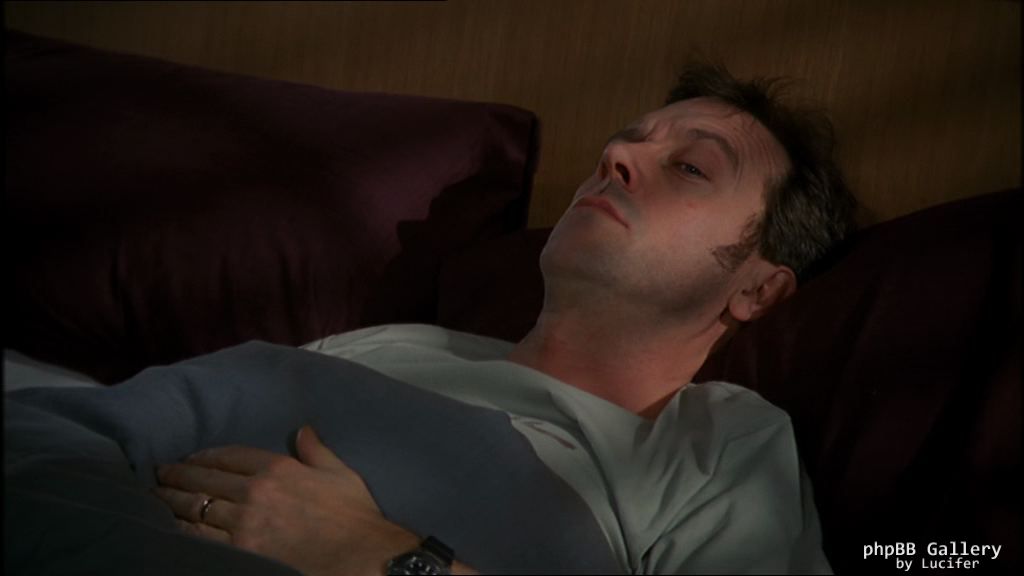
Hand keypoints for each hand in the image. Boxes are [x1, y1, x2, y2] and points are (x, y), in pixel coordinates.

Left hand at [153, 425, 418, 575]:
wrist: (361, 556)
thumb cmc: (355, 516)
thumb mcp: (340, 474)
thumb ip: (316, 450)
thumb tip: (303, 430)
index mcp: (277, 469)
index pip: (228, 456)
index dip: (204, 455)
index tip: (191, 457)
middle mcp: (255, 493)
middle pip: (204, 480)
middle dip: (177, 475)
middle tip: (160, 474)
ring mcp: (244, 525)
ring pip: (195, 509)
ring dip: (172, 501)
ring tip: (158, 497)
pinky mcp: (241, 553)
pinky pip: (201, 538)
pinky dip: (183, 530)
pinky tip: (172, 526)